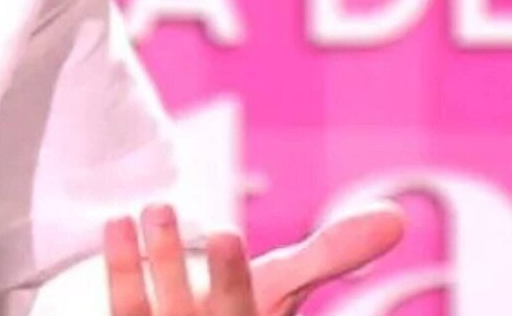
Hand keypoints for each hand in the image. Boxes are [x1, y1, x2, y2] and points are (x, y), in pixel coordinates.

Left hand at [105, 201, 405, 315]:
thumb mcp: (281, 285)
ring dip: (135, 263)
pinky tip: (115, 223)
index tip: (225, 232)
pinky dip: (116, 269)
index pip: (239, 313)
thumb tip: (396, 216)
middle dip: (172, 264)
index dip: (230, 278)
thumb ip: (331, 252)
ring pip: (142, 312)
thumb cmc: (236, 311)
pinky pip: (116, 310)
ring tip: (137, 210)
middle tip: (162, 206)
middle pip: (188, 313)